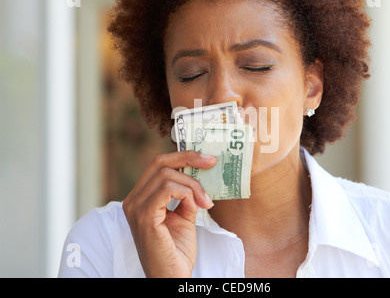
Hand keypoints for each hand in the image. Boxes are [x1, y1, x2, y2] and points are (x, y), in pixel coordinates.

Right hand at [122, 150, 215, 277]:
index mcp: (141, 198)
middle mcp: (133, 200)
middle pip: (160, 163)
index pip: (158, 165)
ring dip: (193, 185)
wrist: (172, 277)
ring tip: (205, 202)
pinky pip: (168, 190)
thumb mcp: (184, 216)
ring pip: (167, 175)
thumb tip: (198, 177)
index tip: (207, 158)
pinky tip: (196, 206)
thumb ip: (186, 196)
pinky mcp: (144, 217)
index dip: (183, 156)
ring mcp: (136, 208)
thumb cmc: (177, 251)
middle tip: (212, 164)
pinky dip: (187, 193)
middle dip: (189, 159)